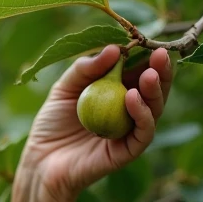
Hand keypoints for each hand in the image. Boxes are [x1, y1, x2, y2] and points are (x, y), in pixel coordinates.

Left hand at [17, 45, 173, 201]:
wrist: (41, 161)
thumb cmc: (51, 124)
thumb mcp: (64, 89)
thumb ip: (86, 69)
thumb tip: (114, 48)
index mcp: (118, 93)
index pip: (140, 71)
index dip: (148, 57)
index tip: (150, 41)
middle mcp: (129, 111)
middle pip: (154, 89)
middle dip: (161, 71)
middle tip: (161, 54)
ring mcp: (130, 132)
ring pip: (154, 109)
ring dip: (155, 91)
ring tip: (150, 75)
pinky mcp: (128, 151)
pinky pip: (143, 132)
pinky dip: (142, 115)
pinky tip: (133, 97)